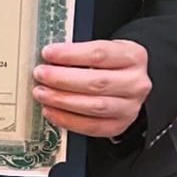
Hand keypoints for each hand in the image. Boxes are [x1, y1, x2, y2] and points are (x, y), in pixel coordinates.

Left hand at [33, 40, 150, 138]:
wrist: (128, 83)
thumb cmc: (109, 64)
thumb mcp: (103, 49)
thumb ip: (79, 53)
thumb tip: (47, 58)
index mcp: (132, 56)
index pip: (99, 54)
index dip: (70, 54)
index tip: (48, 53)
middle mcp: (135, 83)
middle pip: (97, 82)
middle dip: (62, 79)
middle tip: (40, 75)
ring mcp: (130, 107)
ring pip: (94, 106)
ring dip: (62, 100)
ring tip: (41, 93)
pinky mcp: (120, 125)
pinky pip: (92, 126)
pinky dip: (68, 120)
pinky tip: (51, 111)